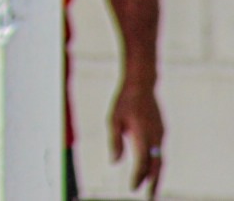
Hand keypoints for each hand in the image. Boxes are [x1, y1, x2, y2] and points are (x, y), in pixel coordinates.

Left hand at [110, 81, 163, 198]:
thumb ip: (115, 142)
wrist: (141, 84)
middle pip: (157, 165)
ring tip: (150, 188)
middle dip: (153, 182)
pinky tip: (151, 169)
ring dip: (156, 174)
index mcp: (142, 134)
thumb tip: (114, 162)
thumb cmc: (124, 101)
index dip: (138, 177)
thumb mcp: (113, 120)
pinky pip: (160, 151)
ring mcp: (160, 133)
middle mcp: (155, 136)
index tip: (132, 188)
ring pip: (160, 159)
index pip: (142, 162)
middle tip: (149, 197)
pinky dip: (156, 163)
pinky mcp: (161, 131)